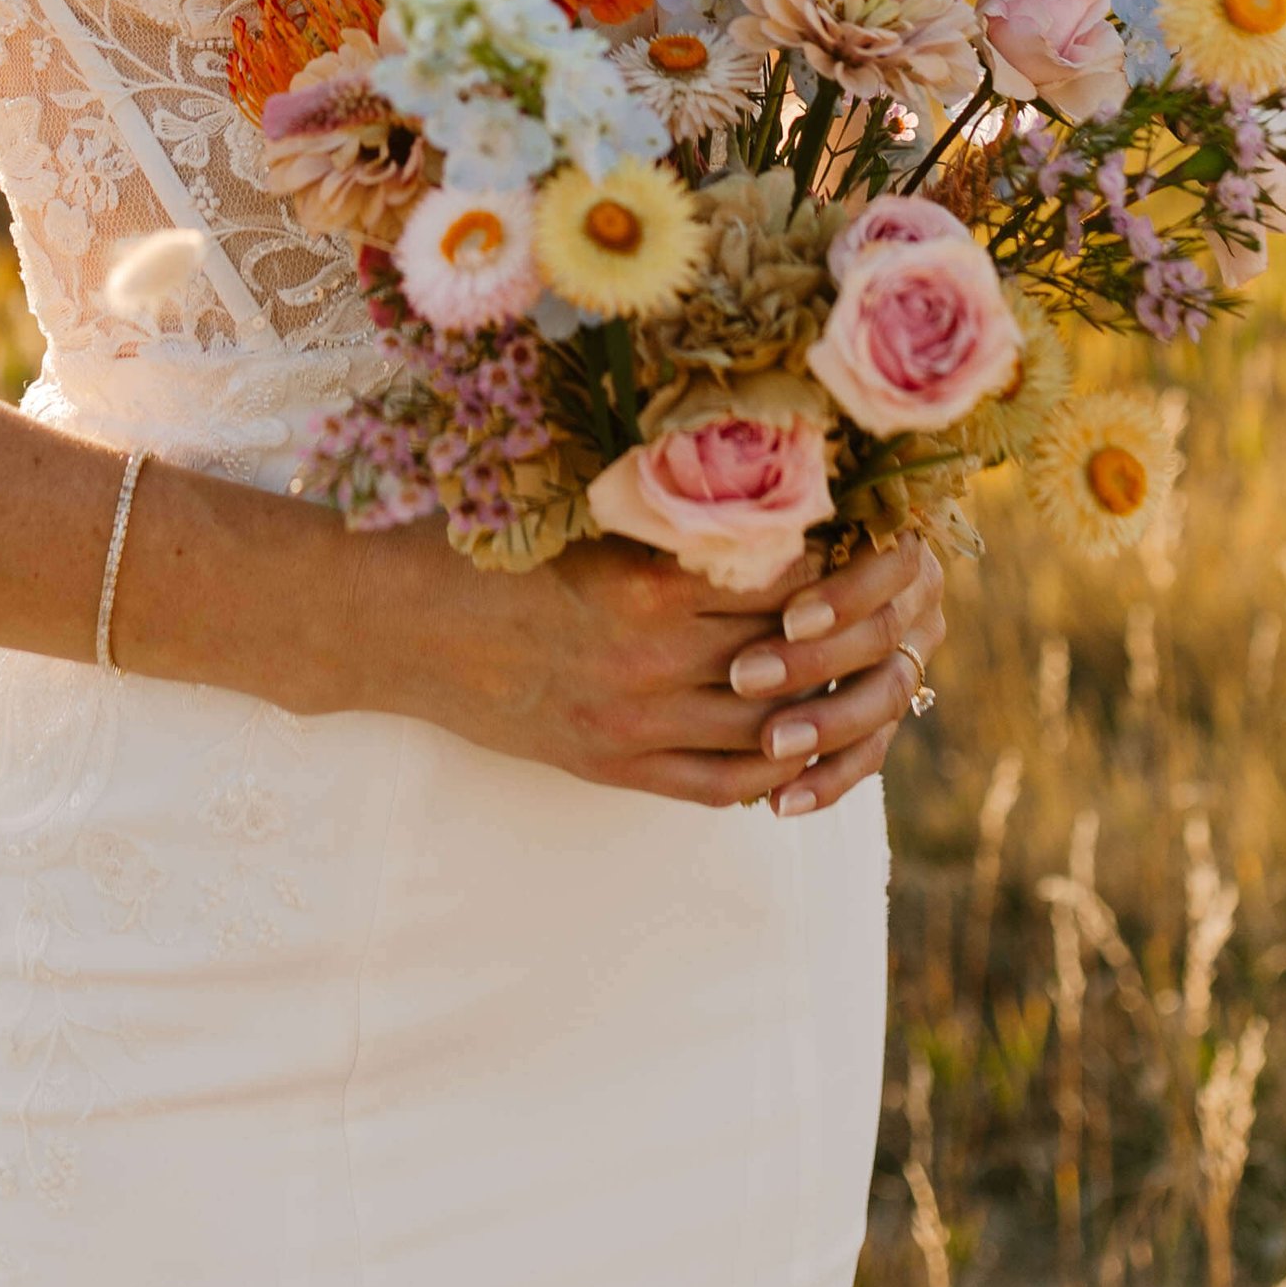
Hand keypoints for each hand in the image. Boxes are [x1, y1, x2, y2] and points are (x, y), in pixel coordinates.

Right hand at [348, 522, 944, 816]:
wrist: (396, 624)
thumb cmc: (484, 547)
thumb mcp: (583, 519)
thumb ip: (666, 523)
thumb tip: (756, 502)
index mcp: (647, 585)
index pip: (781, 581)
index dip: (835, 568)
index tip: (867, 545)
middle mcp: (651, 662)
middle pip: (787, 657)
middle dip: (845, 638)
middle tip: (889, 615)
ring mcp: (634, 725)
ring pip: (764, 729)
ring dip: (819, 711)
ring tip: (858, 684)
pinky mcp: (612, 768)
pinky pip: (714, 785)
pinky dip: (767, 775)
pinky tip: (795, 757)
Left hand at [722, 532, 945, 820]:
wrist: (767, 566)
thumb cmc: (750, 527)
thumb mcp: (766, 520)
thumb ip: (770, 530)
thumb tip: (744, 543)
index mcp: (901, 538)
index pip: (890, 567)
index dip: (843, 596)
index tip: (789, 618)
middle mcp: (917, 600)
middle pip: (882, 637)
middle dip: (814, 662)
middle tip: (745, 678)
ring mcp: (910, 658)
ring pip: (884, 700)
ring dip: (824, 725)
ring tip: (768, 744)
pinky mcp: (886, 712)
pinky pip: (869, 753)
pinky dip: (828, 780)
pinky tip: (783, 803)